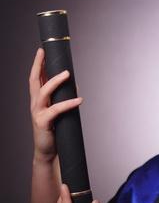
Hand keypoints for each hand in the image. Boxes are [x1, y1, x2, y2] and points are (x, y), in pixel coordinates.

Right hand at [29, 47, 82, 162]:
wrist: (48, 152)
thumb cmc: (55, 131)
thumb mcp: (58, 112)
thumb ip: (63, 98)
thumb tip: (75, 86)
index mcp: (37, 100)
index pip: (35, 78)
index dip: (37, 64)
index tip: (41, 50)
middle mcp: (35, 104)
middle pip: (34, 80)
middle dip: (39, 65)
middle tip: (45, 53)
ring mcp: (38, 112)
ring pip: (44, 92)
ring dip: (55, 81)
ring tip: (67, 74)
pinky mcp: (43, 122)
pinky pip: (57, 109)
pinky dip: (69, 103)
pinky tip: (79, 99)